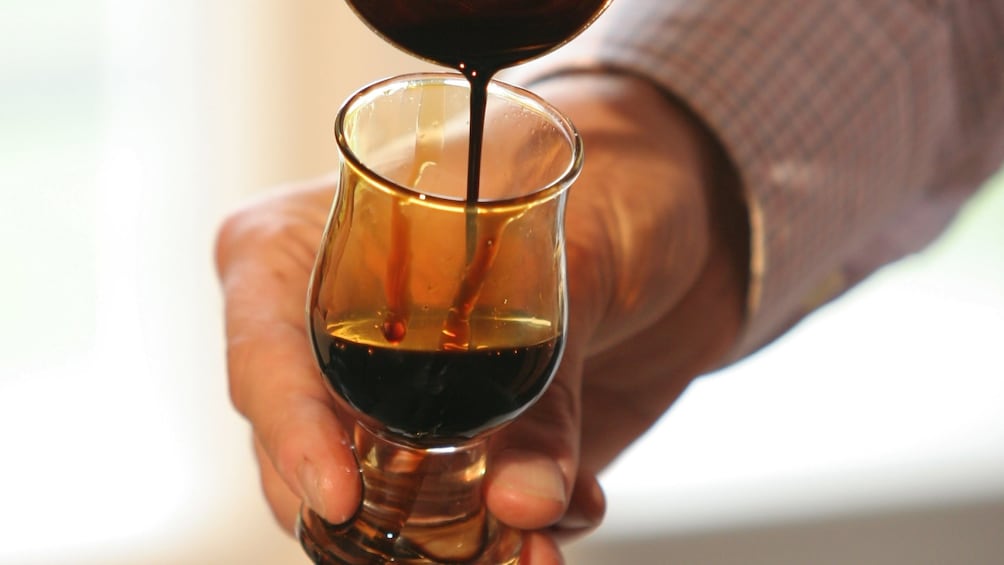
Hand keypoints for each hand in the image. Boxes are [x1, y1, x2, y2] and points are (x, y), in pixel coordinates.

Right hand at [215, 73, 747, 561]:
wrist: (692, 214)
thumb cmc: (621, 178)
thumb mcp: (582, 259)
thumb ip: (546, 390)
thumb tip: (523, 502)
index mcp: (322, 245)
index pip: (265, 347)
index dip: (289, 429)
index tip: (335, 494)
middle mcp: (348, 330)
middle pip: (307, 447)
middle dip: (369, 515)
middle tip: (431, 552)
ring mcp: (406, 392)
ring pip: (384, 496)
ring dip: (450, 541)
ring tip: (529, 553)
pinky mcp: (475, 438)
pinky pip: (472, 507)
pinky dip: (517, 530)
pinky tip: (564, 519)